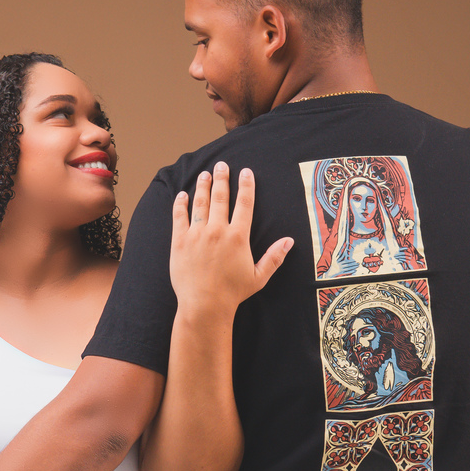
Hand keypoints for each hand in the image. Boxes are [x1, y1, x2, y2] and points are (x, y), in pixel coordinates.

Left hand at [170, 162, 292, 322]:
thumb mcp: (259, 276)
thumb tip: (290, 241)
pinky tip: (182, 195)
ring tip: (204, 174)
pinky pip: (179, 217)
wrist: (204, 305)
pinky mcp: (180, 242)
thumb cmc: (233, 293)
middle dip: (222, 178)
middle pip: (220, 197)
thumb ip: (274, 257)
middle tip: (221, 165)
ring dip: (202, 186)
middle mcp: (217, 230)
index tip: (246, 172)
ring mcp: (197, 234)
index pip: (244, 203)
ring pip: (200, 203)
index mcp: (238, 236)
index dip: (246, 185)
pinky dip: (181, 204)